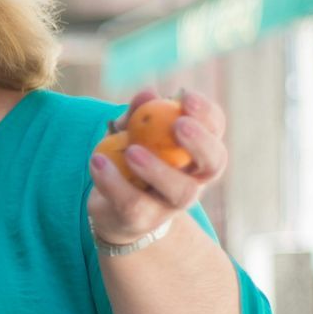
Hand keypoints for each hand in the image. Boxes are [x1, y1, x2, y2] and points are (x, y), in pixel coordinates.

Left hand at [87, 88, 228, 245]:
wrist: (113, 212)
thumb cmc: (131, 163)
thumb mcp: (133, 135)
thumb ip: (138, 114)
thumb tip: (147, 93)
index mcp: (196, 153)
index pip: (215, 129)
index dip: (207, 113)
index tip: (187, 97)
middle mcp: (194, 180)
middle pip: (214, 163)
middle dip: (200, 142)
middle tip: (178, 124)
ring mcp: (170, 204)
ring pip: (180, 191)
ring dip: (157, 168)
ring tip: (131, 151)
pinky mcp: (142, 220)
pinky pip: (132, 202)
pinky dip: (113, 181)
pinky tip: (97, 161)